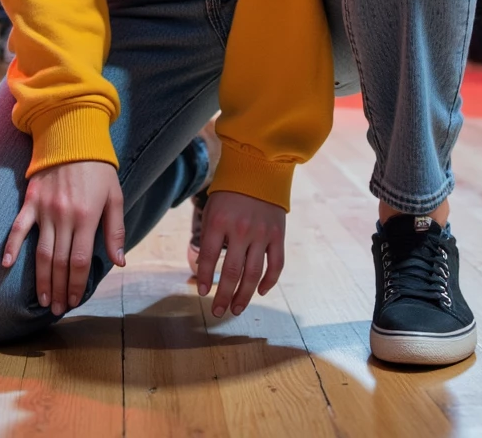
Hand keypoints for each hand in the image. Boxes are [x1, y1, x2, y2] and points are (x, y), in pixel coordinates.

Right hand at [2, 161, 125, 316]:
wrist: (73, 136)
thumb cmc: (98, 169)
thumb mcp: (115, 197)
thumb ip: (115, 231)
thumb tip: (120, 262)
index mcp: (86, 217)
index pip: (79, 261)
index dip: (76, 285)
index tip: (74, 301)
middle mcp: (64, 216)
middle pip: (59, 262)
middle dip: (59, 289)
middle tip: (57, 309)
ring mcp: (45, 209)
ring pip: (40, 252)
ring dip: (41, 279)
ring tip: (42, 300)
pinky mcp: (31, 201)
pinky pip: (18, 227)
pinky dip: (11, 246)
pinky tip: (6, 265)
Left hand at [195, 190, 285, 318]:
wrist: (259, 170)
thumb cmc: (229, 194)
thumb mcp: (212, 210)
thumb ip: (208, 237)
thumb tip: (204, 269)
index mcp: (219, 222)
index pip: (209, 257)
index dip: (205, 278)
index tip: (203, 293)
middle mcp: (241, 229)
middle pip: (232, 272)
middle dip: (224, 296)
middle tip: (218, 312)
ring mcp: (261, 234)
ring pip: (253, 274)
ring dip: (244, 296)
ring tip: (236, 309)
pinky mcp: (277, 235)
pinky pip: (275, 265)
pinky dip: (268, 282)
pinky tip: (259, 292)